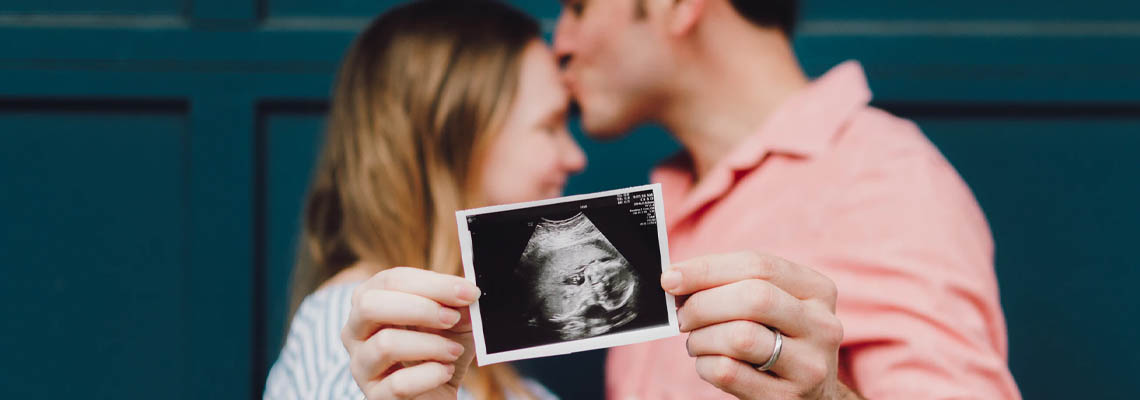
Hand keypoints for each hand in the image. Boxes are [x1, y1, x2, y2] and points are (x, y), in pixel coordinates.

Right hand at [342, 267, 481, 398]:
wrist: (437, 395)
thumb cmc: (440, 350)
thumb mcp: (454, 322)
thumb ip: (458, 305)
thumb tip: (466, 292)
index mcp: (369, 301)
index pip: (391, 280)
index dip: (432, 283)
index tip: (468, 292)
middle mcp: (355, 331)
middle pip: (370, 305)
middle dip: (420, 308)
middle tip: (453, 318)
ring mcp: (360, 365)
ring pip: (385, 344)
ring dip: (430, 345)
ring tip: (454, 350)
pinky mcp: (375, 396)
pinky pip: (398, 384)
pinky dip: (429, 375)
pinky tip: (445, 372)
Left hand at [662, 252, 860, 399]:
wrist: (812, 397)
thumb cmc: (778, 339)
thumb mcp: (774, 307)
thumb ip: (734, 285)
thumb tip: (676, 279)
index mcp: (817, 290)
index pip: (759, 266)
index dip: (708, 269)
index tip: (670, 278)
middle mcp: (822, 326)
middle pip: (753, 298)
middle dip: (703, 304)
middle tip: (682, 316)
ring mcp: (810, 365)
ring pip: (740, 337)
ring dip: (702, 338)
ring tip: (696, 342)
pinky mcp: (788, 397)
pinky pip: (729, 372)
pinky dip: (705, 365)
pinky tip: (707, 363)